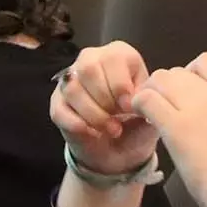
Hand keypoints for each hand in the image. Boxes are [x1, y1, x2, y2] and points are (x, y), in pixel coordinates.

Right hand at [50, 42, 160, 174]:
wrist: (119, 151)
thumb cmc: (137, 123)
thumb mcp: (149, 111)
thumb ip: (146, 101)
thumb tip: (135, 99)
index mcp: (119, 54)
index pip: (112, 59)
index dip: (120, 86)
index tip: (129, 109)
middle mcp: (92, 59)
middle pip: (89, 69)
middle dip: (106, 101)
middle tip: (119, 120)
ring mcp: (70, 79)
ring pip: (73, 89)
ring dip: (94, 115)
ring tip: (111, 129)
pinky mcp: (57, 102)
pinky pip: (61, 110)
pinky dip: (78, 125)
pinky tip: (92, 132)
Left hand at [131, 53, 206, 206]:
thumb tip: (200, 111)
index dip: (189, 73)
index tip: (184, 94)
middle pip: (178, 71)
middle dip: (164, 86)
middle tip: (160, 106)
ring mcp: (197, 109)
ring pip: (161, 79)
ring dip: (150, 93)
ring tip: (149, 113)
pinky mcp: (177, 127)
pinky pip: (148, 100)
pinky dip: (139, 105)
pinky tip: (142, 118)